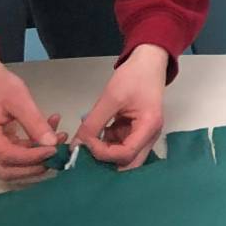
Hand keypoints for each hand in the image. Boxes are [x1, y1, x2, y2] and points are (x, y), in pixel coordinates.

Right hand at [0, 30, 63, 181]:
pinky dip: (31, 147)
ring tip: (58, 138)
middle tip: (58, 152)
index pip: (8, 157)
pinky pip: (12, 153)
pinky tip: (49, 131)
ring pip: (11, 164)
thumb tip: (51, 143)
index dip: (32, 157)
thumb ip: (34, 122)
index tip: (54, 150)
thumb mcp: (20, 99)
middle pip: (7, 169)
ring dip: (36, 156)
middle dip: (34, 165)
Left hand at [77, 44, 168, 170]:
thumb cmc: (134, 77)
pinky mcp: (136, 131)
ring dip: (105, 154)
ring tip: (88, 144)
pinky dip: (107, 145)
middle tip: (86, 158)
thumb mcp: (110, 98)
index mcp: (149, 127)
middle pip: (129, 164)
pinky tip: (97, 134)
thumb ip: (92, 123)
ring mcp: (144, 135)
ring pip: (124, 158)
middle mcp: (149, 136)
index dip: (103, 153)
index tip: (86, 141)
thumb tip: (75, 146)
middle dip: (106, 164)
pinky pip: (121, 146)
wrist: (148, 61)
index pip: (125, 154)